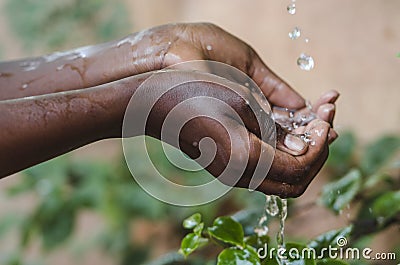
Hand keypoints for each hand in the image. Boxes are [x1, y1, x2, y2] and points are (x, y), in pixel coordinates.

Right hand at [133, 23, 338, 196]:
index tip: (325, 118)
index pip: (301, 166)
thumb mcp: (240, 100)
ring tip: (310, 122)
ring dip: (302, 152)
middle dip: (316, 152)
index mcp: (245, 158)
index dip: (320, 144)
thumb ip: (276, 128)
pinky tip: (288, 129)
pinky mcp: (228, 165)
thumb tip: (303, 147)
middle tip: (322, 122)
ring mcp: (232, 173)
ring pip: (282, 177)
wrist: (154, 103)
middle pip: (296, 180)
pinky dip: (284, 153)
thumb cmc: (193, 94)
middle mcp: (240, 174)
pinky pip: (266, 169)